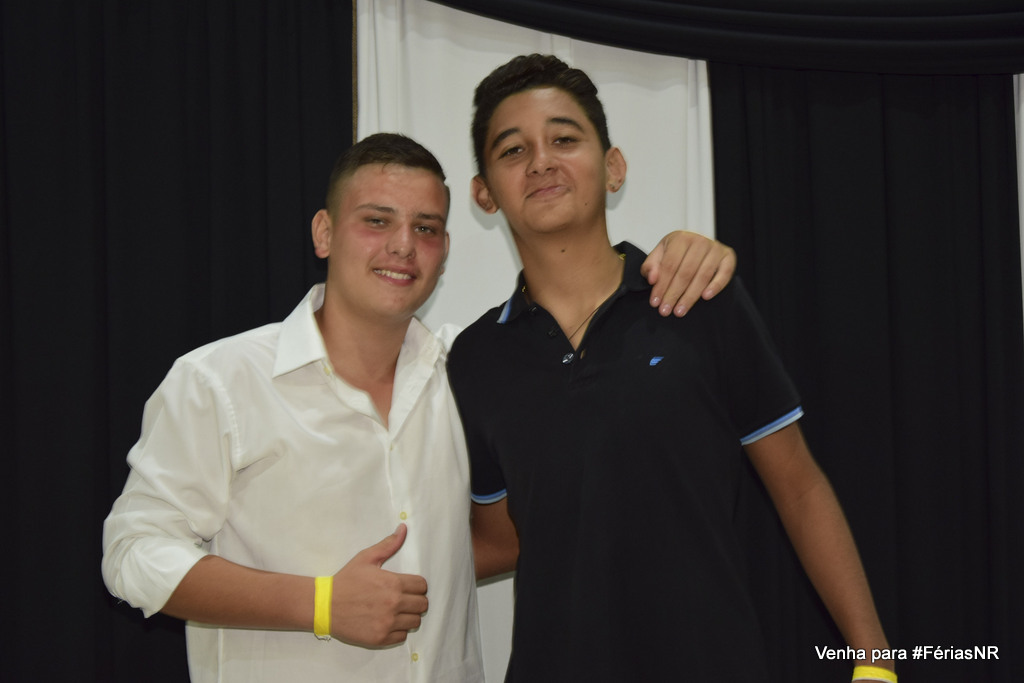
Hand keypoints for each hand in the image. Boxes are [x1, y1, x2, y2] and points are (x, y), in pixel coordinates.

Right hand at [330, 524, 428, 646]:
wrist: (324, 605)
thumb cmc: (346, 580)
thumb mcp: (366, 558)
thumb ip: (388, 544)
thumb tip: (403, 529)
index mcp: (393, 584)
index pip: (422, 586)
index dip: (417, 585)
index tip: (408, 586)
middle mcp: (393, 604)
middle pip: (422, 605)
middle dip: (415, 600)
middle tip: (403, 599)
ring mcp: (387, 623)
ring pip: (414, 622)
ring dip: (408, 616)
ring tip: (396, 611)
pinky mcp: (380, 638)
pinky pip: (402, 636)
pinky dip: (397, 630)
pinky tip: (387, 622)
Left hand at [640, 231, 735, 315]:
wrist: (698, 244)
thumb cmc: (677, 252)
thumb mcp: (660, 255)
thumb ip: (651, 266)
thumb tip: (652, 279)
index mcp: (681, 238)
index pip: (669, 265)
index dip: (661, 286)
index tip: (655, 302)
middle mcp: (700, 241)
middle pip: (685, 273)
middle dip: (674, 294)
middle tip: (666, 311)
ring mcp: (716, 248)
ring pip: (702, 276)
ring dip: (690, 296)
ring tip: (680, 311)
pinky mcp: (728, 257)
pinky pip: (725, 273)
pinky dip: (716, 286)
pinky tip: (705, 297)